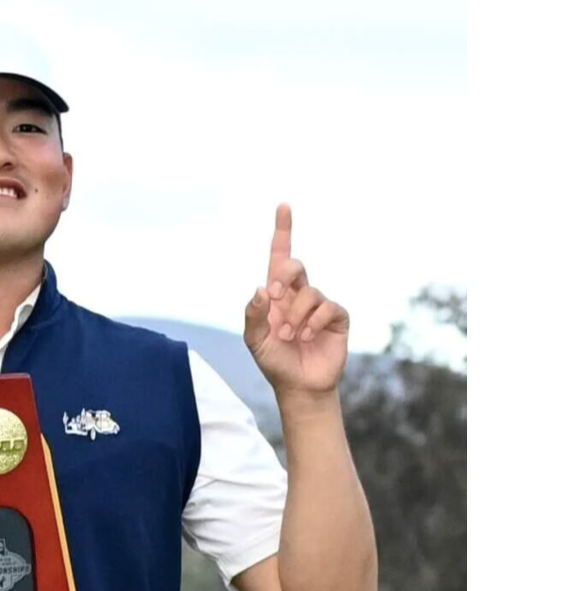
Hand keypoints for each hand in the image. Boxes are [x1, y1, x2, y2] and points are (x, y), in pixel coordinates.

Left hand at [243, 204, 351, 395]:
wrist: (298, 384)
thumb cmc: (274, 360)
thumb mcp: (254, 340)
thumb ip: (253, 315)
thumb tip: (261, 289)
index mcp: (276, 295)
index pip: (280, 257)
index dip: (283, 232)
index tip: (284, 206)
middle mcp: (299, 294)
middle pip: (295, 266)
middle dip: (284, 277)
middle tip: (275, 297)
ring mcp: (319, 304)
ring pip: (309, 292)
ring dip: (295, 315)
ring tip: (289, 336)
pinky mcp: (337, 316)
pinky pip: (327, 306)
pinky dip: (312, 321)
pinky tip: (306, 337)